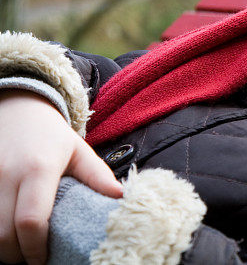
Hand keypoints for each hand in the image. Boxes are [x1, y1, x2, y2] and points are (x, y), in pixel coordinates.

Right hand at [0, 90, 122, 264]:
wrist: (18, 110)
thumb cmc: (51, 136)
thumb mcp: (79, 151)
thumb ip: (98, 175)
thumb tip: (120, 197)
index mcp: (39, 168)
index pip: (31, 219)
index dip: (36, 247)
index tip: (44, 258)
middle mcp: (7, 174)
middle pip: (3, 233)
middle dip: (16, 254)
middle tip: (32, 257)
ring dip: (1, 247)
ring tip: (19, 248)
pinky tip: (6, 232)